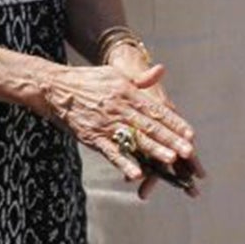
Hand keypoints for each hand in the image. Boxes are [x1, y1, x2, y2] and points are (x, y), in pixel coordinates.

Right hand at [38, 58, 198, 196]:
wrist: (54, 88)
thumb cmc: (87, 81)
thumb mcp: (114, 74)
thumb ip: (140, 78)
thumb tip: (161, 70)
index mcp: (126, 92)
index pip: (155, 109)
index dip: (174, 122)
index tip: (190, 134)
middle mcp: (118, 107)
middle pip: (148, 126)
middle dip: (170, 139)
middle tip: (189, 152)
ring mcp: (105, 123)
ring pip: (133, 139)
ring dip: (152, 150)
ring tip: (170, 159)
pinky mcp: (93, 136)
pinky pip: (111, 152)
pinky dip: (124, 162)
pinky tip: (137, 173)